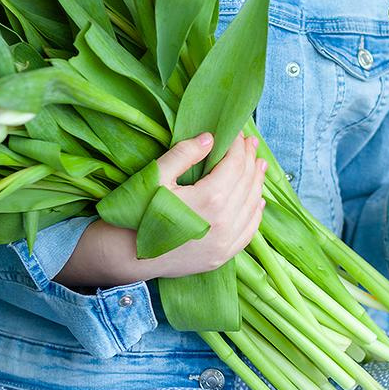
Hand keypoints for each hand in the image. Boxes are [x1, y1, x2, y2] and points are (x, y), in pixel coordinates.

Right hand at [152, 131, 266, 277]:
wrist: (129, 255)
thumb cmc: (139, 213)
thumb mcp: (156, 176)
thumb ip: (184, 154)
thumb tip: (210, 138)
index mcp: (210, 199)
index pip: (235, 164)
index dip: (238, 145)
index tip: (236, 133)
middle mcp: (224, 222)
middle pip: (246, 182)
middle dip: (249, 159)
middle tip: (250, 143)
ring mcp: (225, 243)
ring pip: (252, 206)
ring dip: (257, 182)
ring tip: (258, 164)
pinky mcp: (222, 256)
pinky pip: (249, 231)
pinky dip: (256, 212)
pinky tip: (258, 200)